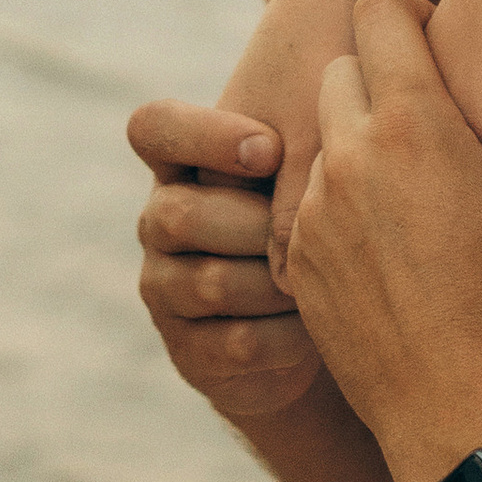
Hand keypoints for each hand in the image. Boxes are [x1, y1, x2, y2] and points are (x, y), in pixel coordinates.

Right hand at [127, 94, 319, 423]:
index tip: (272, 149)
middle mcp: (158, 224)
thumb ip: (302, 149)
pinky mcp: (190, 354)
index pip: (152, 127)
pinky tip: (323, 321)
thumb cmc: (319, 216)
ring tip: (329, 275)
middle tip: (313, 226)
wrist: (314, 318)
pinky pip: (240, 344)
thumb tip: (297, 154)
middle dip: (256, 223)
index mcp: (179, 164)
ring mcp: (165, 290)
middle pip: (178, 215)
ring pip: (211, 284)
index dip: (205, 135)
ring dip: (281, 281)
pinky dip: (292, 333)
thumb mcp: (311, 173)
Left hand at [285, 0, 481, 481]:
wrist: (470, 419)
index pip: (377, 11)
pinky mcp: (300, 264)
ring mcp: (314, 214)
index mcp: (413, 124)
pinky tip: (393, 243)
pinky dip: (343, 207)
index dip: (409, 13)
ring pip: (322, 140)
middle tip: (429, 114)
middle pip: (340, 69)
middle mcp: (349, 157)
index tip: (436, 40)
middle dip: (379, 76)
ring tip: (414, 187)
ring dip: (359, 145)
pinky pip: (310, 206)